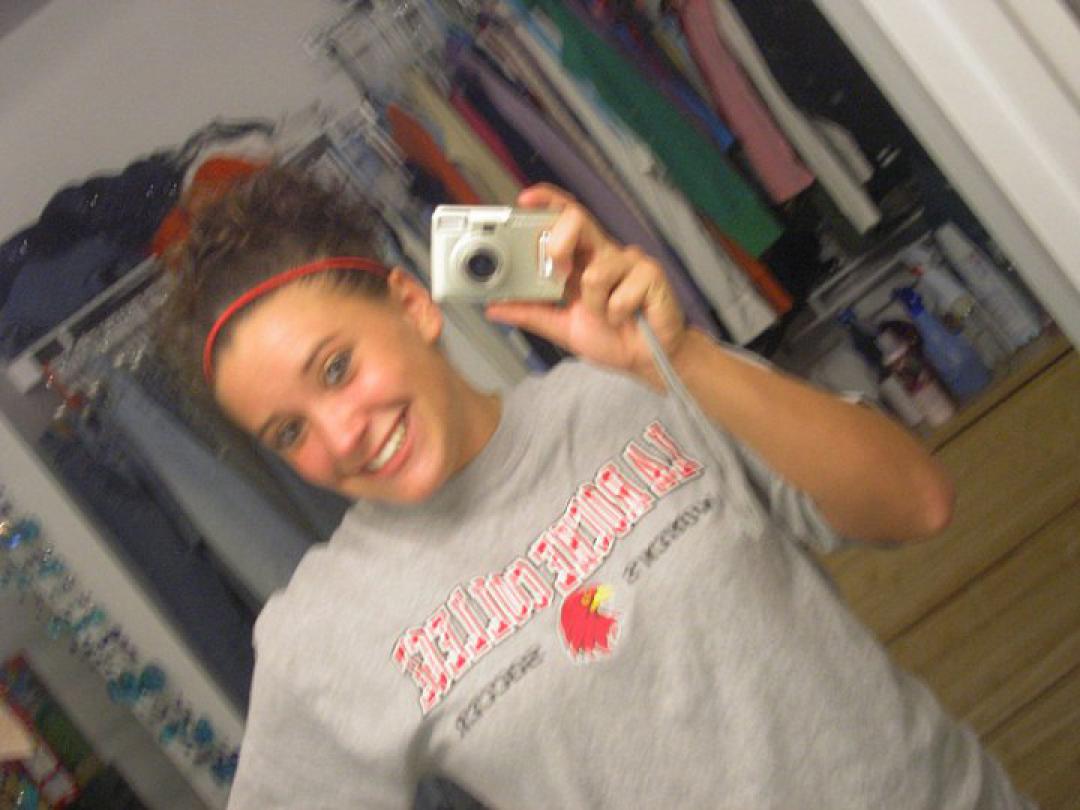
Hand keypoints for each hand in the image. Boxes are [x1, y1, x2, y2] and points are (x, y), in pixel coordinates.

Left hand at [485, 185, 687, 387]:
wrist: (647, 360)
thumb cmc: (613, 338)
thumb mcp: (562, 328)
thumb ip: (531, 314)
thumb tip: (495, 308)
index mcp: (582, 260)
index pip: (564, 219)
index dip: (547, 202)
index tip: (525, 200)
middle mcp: (604, 254)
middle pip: (579, 220)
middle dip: (560, 242)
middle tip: (559, 272)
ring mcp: (630, 262)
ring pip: (596, 272)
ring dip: (595, 306)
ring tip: (607, 316)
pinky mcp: (651, 275)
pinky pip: (620, 293)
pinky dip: (617, 313)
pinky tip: (627, 317)